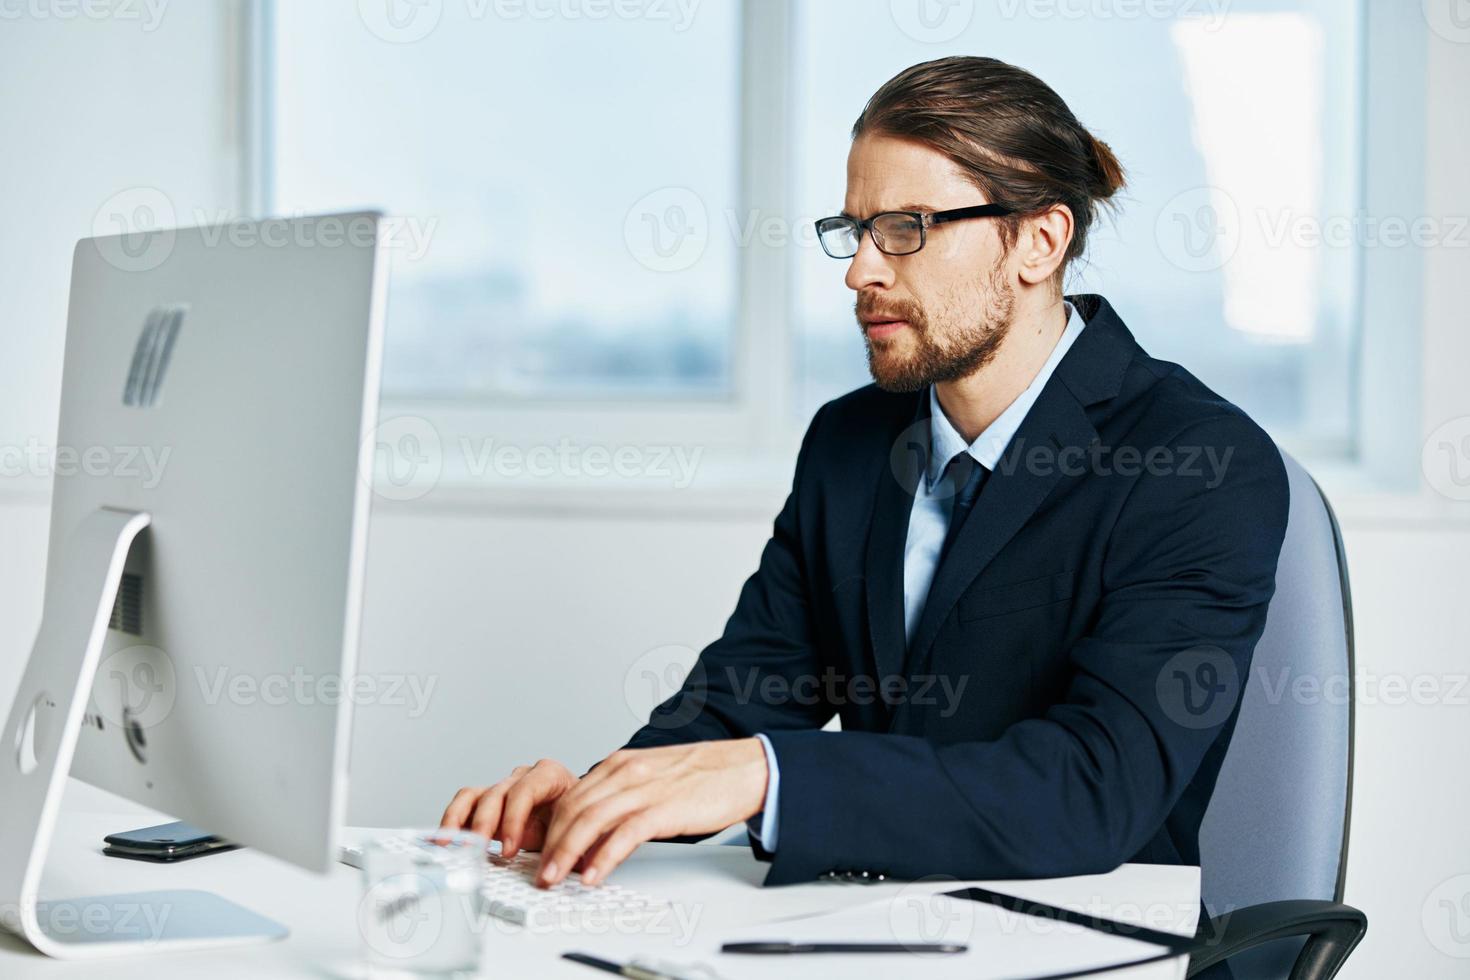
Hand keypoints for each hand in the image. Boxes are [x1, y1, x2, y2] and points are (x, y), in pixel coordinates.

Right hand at [438, 758, 576, 857]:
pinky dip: (454, 821)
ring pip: (476, 797)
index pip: (527, 790)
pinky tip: (445, 840)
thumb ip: (569, 846)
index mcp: (552, 776)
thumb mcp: (582, 830)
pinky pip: (466, 804)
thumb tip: (559, 870)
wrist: (580, 818)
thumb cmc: (582, 821)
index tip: (510, 849)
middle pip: (498, 793)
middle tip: (480, 852)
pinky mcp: (489, 804)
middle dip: (487, 825)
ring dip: (462, 821)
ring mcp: (504, 789)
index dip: (515, 819)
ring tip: (450, 843)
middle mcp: (524, 778)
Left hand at [535, 738, 767, 888]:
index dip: (551, 829)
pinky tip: (594, 875)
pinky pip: (624, 835)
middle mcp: (626, 772)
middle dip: (551, 845)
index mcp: (620, 764)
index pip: (570, 796)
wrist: (745, 768)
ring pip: (589, 821)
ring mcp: (644, 789)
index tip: (543, 854)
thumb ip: (622, 797)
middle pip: (572, 809)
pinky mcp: (664, 808)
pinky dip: (603, 857)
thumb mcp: (652, 777)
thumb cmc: (704, 776)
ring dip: (566, 854)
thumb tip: (598, 832)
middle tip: (542, 873)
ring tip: (555, 878)